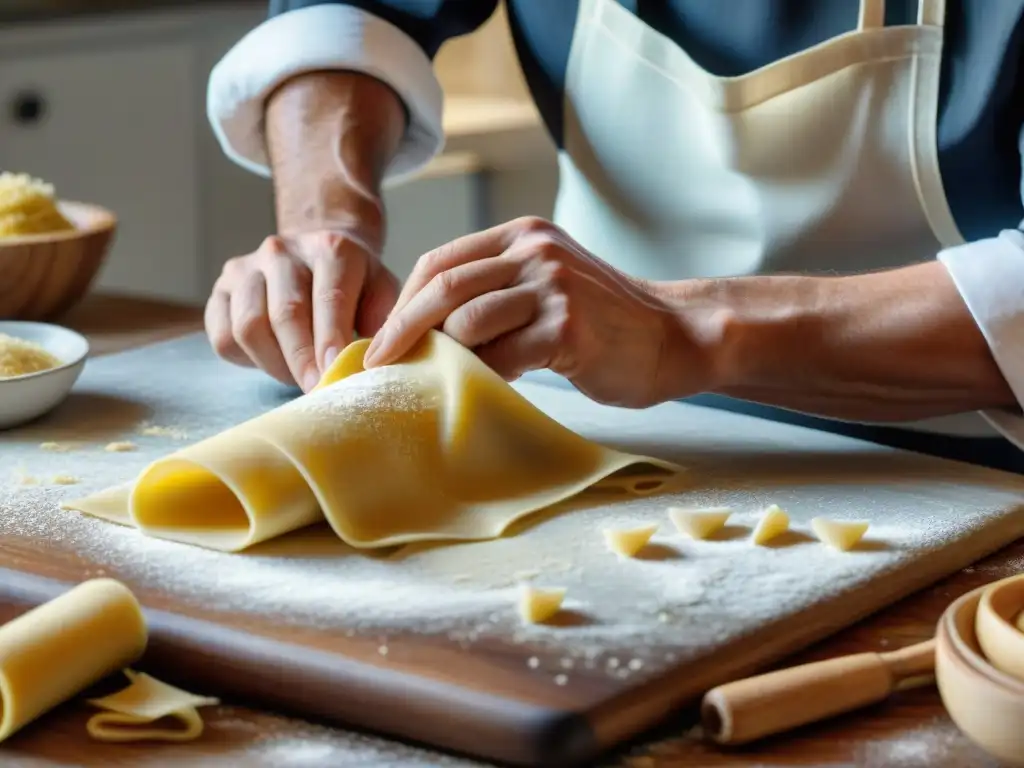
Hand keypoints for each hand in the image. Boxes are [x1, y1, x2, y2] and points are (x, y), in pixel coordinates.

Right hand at [205, 230, 399, 391]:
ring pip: (248, 327)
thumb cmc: (353, 282)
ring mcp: (244, 270)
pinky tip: (272, 362)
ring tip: (298, 378)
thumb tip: (374, 359)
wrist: (314, 253)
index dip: (331, 339)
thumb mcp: (380, 289)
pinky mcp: (219, 292)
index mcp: (330, 249)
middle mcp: (281, 252)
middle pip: (285, 314)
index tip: (335, 373)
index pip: (330, 297)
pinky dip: (247, 360)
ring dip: (274, 363)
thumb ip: (383, 319)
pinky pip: (223, 337)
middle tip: (317, 391)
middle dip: (302, 361)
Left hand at [363, 217, 711, 407]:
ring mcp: (553, 287)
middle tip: (377, 365)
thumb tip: (428, 331)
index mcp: (522, 236)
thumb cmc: (603, 322)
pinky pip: (503, 357)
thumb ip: (496, 291)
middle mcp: (534, 251)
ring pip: (468, 320)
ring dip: (441, 357)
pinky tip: (474, 393)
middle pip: (444, 286)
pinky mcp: (568, 328)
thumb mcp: (547, 284)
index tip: (383, 340)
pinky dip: (480, 378)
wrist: (674, 337)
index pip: (441, 262)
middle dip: (401, 329)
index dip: (403, 303)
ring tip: (426, 384)